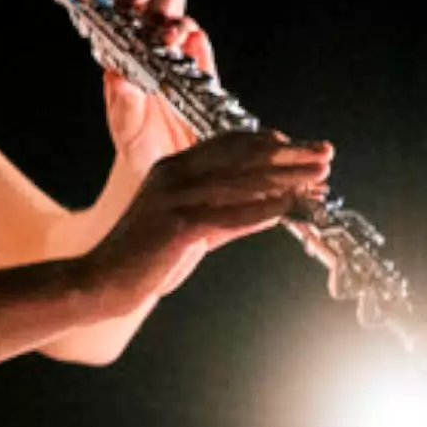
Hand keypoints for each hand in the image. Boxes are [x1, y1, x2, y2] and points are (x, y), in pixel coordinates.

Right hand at [79, 129, 334, 317]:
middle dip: (289, 156)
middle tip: (325, 154)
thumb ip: (223, 214)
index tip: (302, 147)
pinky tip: (289, 208)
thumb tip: (267, 209)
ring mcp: (175, 198)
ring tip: (319, 180)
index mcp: (174, 167)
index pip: (230, 145)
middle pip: (243, 157)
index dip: (270, 143)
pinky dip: (263, 211)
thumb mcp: (187, 227)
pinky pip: (229, 215)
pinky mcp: (177, 226)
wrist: (101, 282)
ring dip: (285, 180)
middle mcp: (175, 174)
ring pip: (242, 183)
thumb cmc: (144, 258)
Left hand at [101, 0, 210, 172]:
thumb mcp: (125, 130)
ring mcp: (181, 61)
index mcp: (125, 54)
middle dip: (160, 2)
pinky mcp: (206, 79)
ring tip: (173, 39)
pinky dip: (201, 47)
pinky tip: (197, 47)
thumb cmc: (140, 148)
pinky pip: (205, 53)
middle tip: (157, 20)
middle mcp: (153, 50)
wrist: (168, 173)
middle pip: (160, 4)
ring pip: (184, 22)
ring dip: (179, 23)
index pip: (125, 10)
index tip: (129, 2)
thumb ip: (123, 105)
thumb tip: (119, 78)